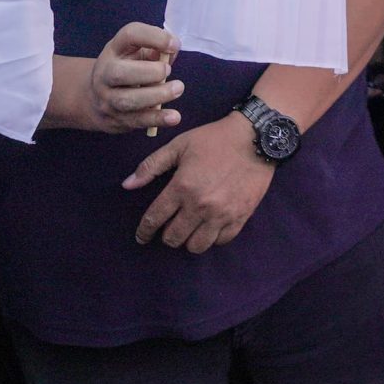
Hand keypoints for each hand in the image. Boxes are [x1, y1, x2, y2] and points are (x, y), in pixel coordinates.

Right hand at [84, 22, 180, 132]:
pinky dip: (157, 119)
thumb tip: (173, 50)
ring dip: (156, 95)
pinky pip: (137, 121)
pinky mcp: (115, 119)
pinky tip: (174, 117)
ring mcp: (107, 99)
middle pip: (119, 73)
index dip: (154, 37)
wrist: (94, 99)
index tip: (175, 44)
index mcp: (114, 50)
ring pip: (127, 100)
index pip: (130, 35)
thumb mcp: (135, 53)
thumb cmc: (126, 68)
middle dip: (149, 72)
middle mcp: (105, 73)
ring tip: (177, 89)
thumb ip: (155, 49)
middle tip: (168, 71)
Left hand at [123, 115, 275, 252]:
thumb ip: (151, 166)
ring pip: (196, 245)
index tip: (142, 237)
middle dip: (166, 235)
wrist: (256, 138)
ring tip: (190, 229)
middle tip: (169, 228)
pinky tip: (210, 227)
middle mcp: (200, 205)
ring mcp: (222, 214)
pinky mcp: (240, 217)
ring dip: (188, 240)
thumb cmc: (215, 139)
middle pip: (173, 238)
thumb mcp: (180, 145)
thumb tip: (127, 185)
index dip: (144, 231)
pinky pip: (221, 241)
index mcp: (182, 187)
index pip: (154, 219)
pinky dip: (212, 238)